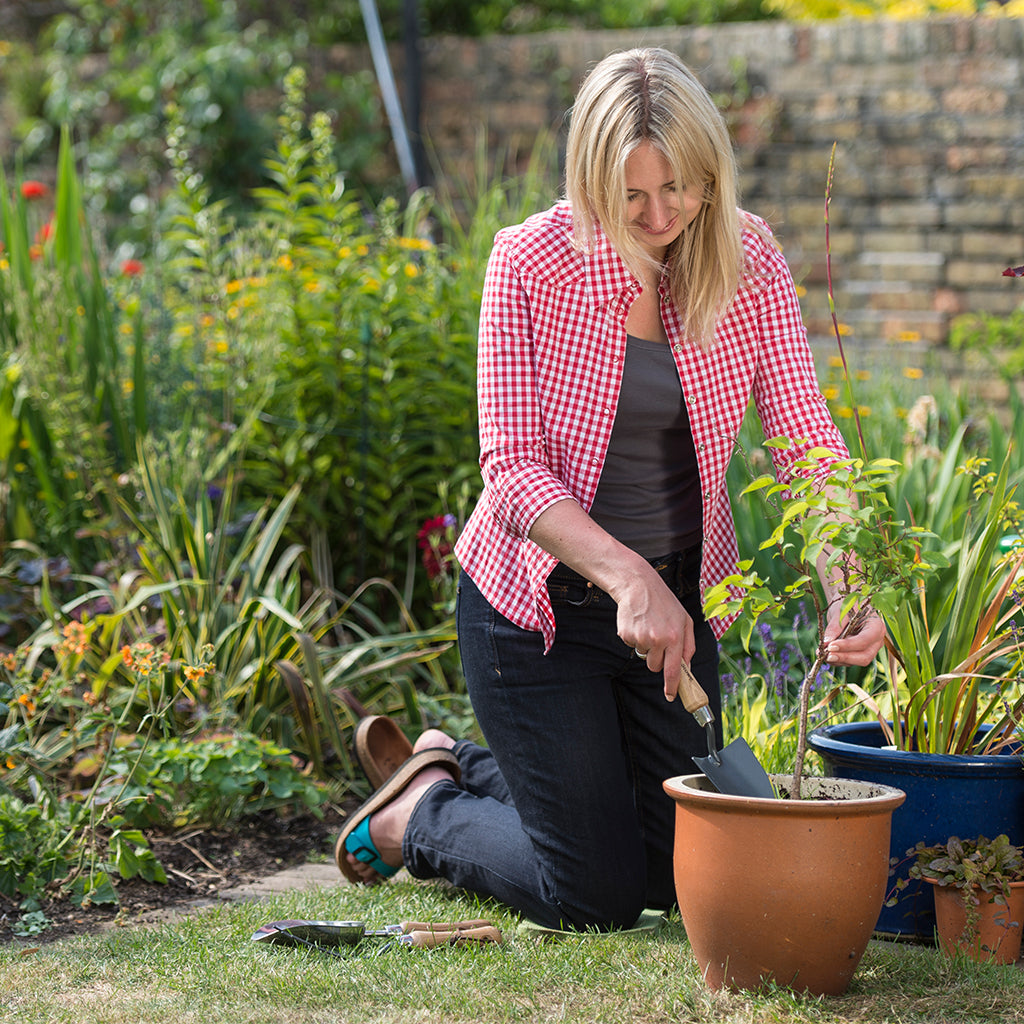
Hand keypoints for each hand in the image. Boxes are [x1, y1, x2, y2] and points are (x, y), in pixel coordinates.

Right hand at [610, 567, 694, 700]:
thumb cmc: (664, 603)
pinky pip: (632, 646)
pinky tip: (638, 623)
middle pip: (655, 666)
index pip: (674, 670)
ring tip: (648, 626)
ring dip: (646, 646)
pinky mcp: (627, 635)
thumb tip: (687, 666)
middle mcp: (658, 639)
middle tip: (658, 639)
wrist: (638, 585)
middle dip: (657, 659)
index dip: (672, 686)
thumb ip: (689, 645)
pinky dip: (635, 638)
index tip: (671, 696)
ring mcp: (641, 638)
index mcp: (675, 637)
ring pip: (644, 656)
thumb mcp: (685, 620)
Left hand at [822, 603, 885, 666]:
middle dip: (845, 657)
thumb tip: (827, 642)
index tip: (831, 646)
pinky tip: (825, 654)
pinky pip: (849, 662)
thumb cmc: (848, 604)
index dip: (848, 645)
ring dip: (838, 660)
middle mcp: (876, 641)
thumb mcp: (841, 611)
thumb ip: (835, 626)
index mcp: (876, 626)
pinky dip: (837, 660)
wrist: (848, 606)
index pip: (865, 640)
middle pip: (864, 656)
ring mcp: (869, 649)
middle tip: (827, 655)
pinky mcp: (859, 654)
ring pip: (856, 661)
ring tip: (822, 653)